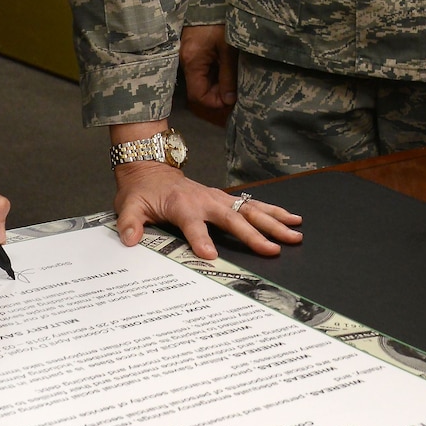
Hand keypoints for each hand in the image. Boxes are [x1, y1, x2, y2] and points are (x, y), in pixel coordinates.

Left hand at [113, 161, 301, 259]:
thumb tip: (130, 239)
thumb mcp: (129, 206)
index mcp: (182, 205)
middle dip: (255, 234)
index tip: (210, 256)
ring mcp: (219, 198)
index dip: (200, 240)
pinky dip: (274, 211)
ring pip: (251, 210)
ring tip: (296, 232)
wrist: (151, 169)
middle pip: (234, 218)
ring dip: (274, 221)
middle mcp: (206, 200)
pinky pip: (253, 205)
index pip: (193, 225)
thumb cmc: (142, 191)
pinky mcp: (226, 199)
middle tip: (275, 249)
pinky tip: (292, 218)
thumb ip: (130, 223)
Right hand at [180, 23, 237, 109]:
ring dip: (216, 81)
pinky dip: (212, 70)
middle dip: (217, 92)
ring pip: (199, 79)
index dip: (215, 102)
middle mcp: (183, 60)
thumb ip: (228, 77)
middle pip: (198, 88)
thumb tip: (228, 100)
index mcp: (192, 61)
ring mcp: (184, 54)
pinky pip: (199, 68)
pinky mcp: (189, 48)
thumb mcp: (229, 50)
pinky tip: (224, 63)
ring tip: (232, 72)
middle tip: (235, 85)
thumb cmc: (220, 20)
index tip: (232, 97)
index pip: (198, 96)